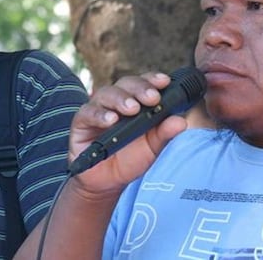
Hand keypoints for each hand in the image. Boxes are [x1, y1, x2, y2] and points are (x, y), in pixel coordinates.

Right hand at [68, 72, 187, 197]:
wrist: (108, 182)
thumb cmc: (130, 159)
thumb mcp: (152, 148)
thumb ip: (164, 134)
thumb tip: (181, 121)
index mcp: (135, 102)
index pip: (143, 83)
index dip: (153, 79)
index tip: (165, 82)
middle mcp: (115, 102)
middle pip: (125, 84)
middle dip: (140, 88)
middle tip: (152, 98)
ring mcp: (97, 110)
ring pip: (106, 94)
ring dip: (120, 99)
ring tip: (132, 109)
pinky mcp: (81, 122)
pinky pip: (88, 112)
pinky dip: (100, 115)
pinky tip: (110, 120)